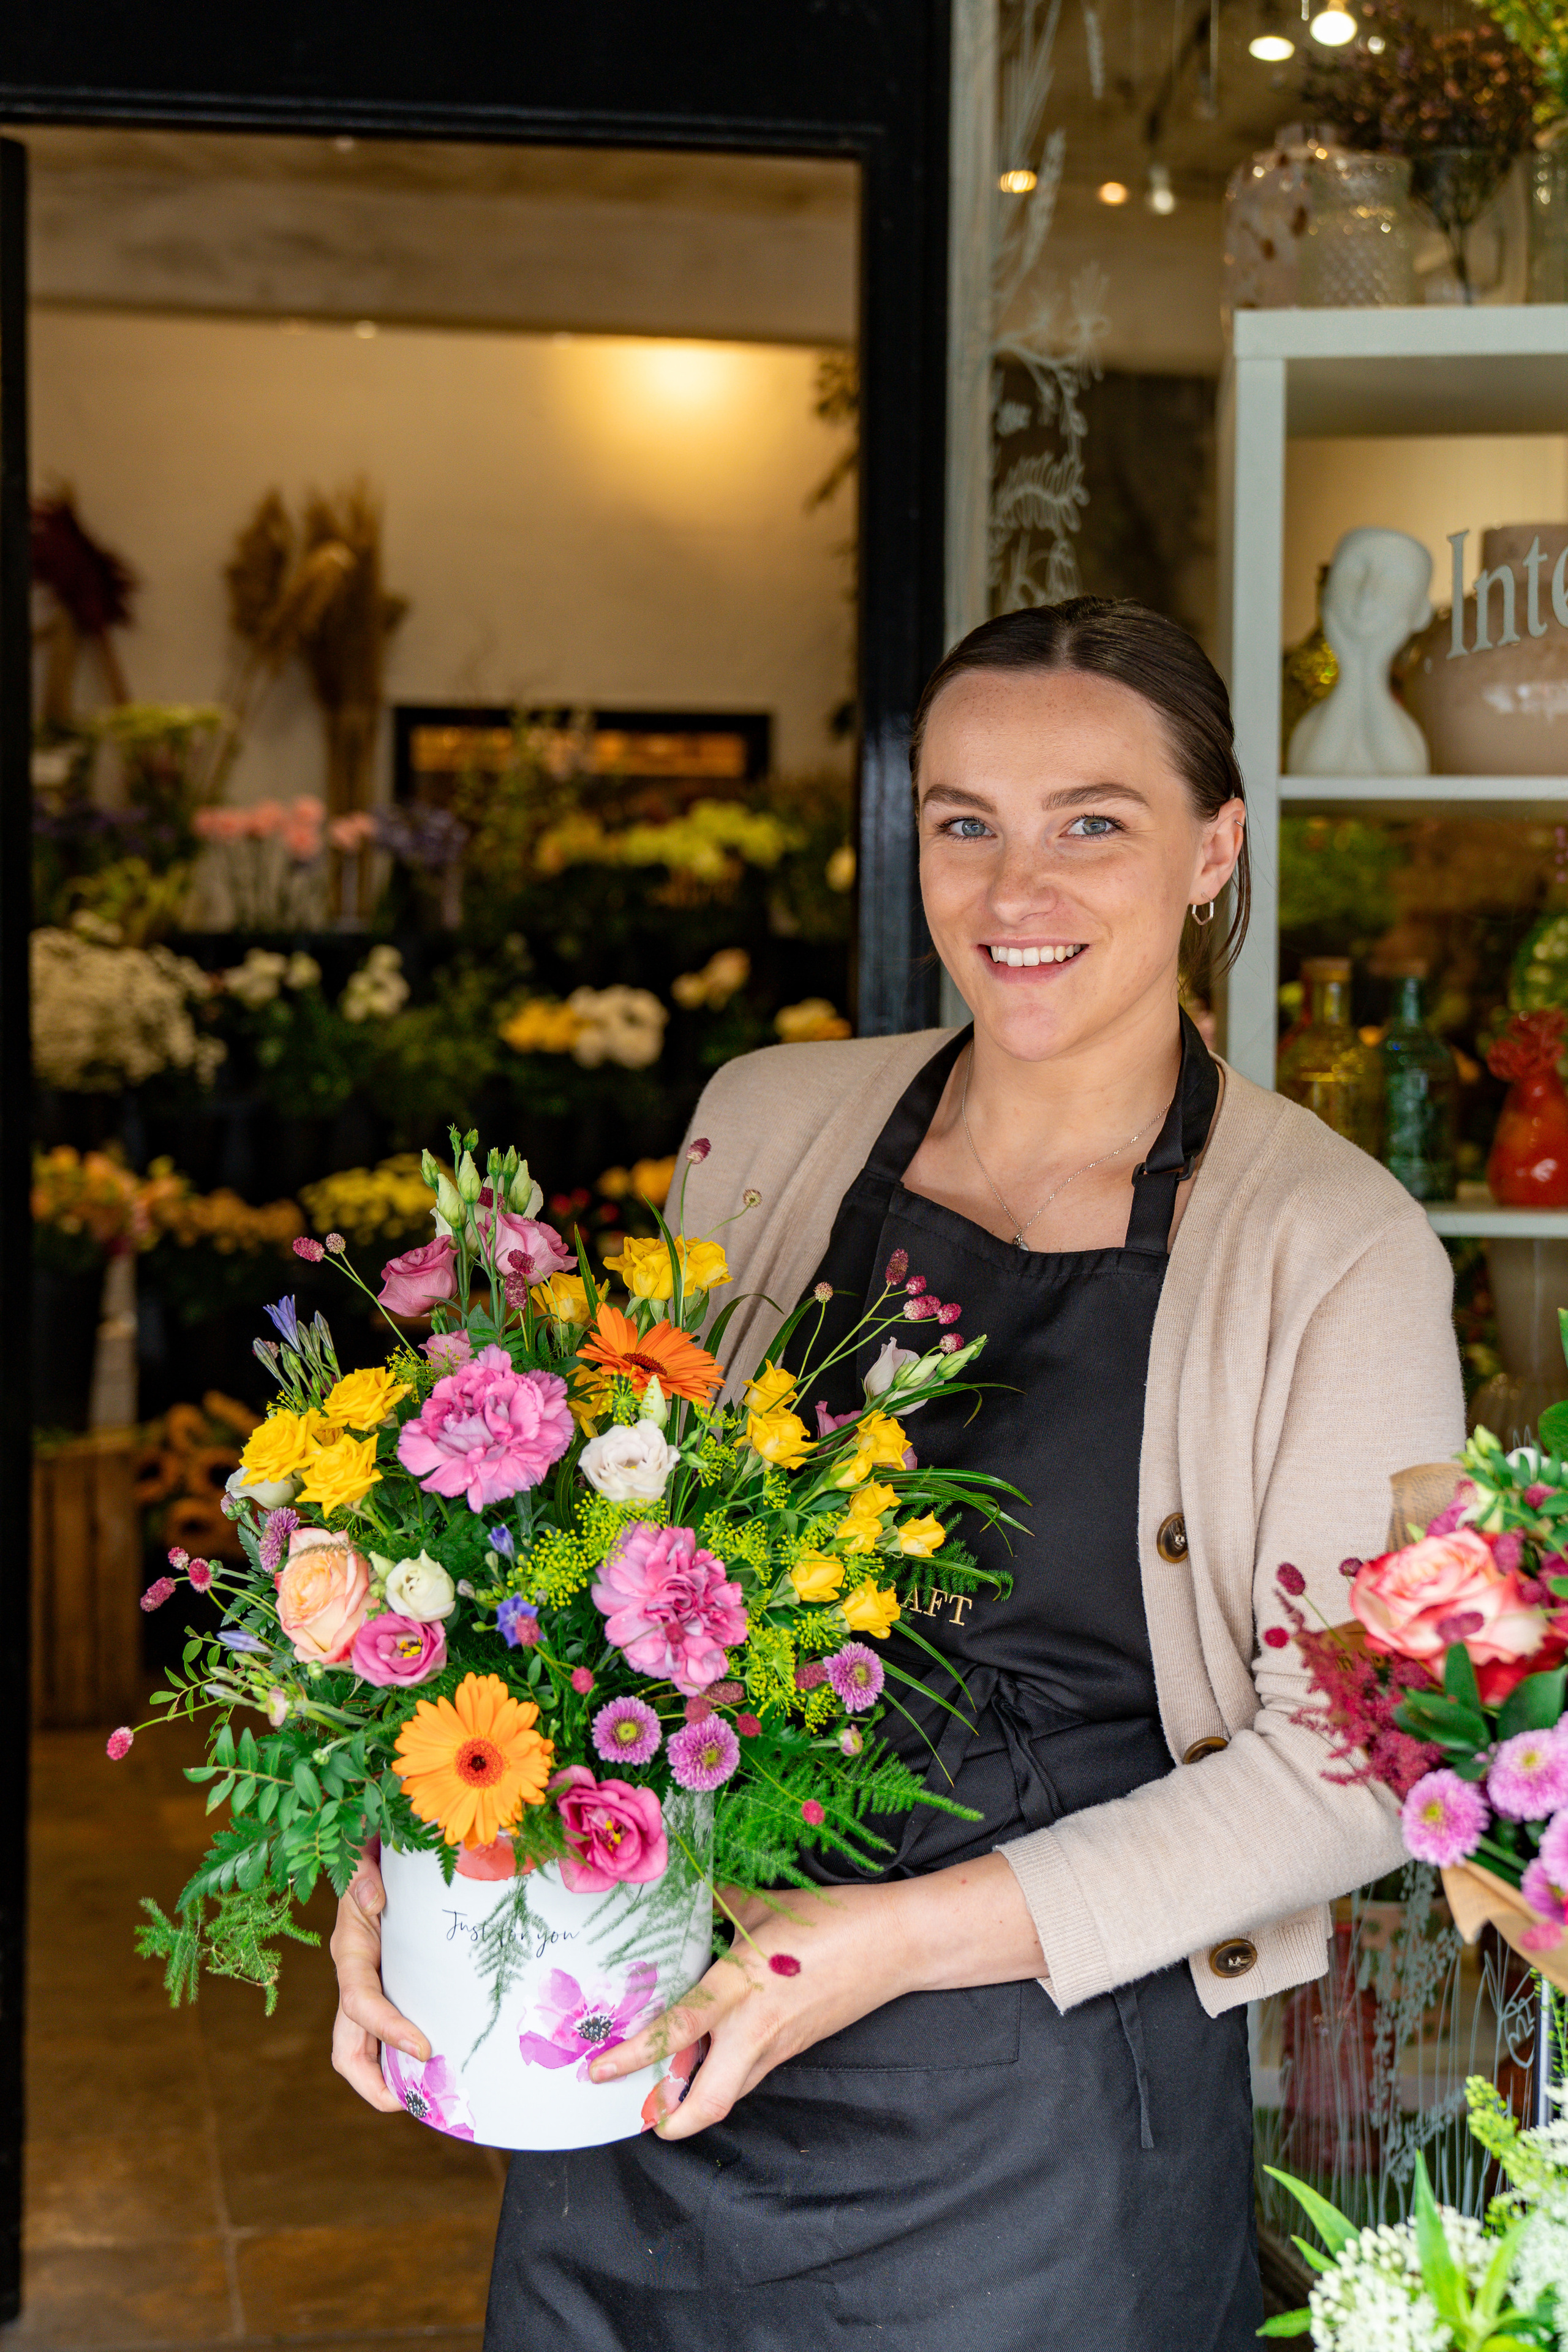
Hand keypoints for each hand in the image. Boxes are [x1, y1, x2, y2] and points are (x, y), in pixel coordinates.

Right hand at [329, 1843, 429, 2112]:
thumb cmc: (370, 1855)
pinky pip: (389, 2033)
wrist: (371, 1849)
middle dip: (374, 2085)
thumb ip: (364, 1875)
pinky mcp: (389, 1985)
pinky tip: (440, 2064)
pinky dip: (404, 2057)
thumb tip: (375, 1900)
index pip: (360, 2003)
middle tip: (417, 2104)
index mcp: (351, 1952)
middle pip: (347, 2049)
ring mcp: (370, 1985)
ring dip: (390, 2080)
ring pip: (365, 2049)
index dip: (388, 2029)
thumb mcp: (362, 1859)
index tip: (425, 2048)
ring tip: (434, 2097)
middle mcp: (355, 1977)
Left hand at [588, 1879, 912, 2138]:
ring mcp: (779, 2045)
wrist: (895, 1943)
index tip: (600, 2071)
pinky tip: (712, 2055)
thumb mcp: (764, 1904)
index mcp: (741, 1985)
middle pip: (709, 2101)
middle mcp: (756, 2027)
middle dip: (672, 2121)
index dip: (634, 2055)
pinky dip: (725, 2075)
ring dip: (697, 2100)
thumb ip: (716, 1908)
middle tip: (641, 2116)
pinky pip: (752, 2072)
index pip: (678, 2029)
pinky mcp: (796, 2048)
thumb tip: (680, 1902)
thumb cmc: (831, 1918)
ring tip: (664, 2091)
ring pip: (730, 2092)